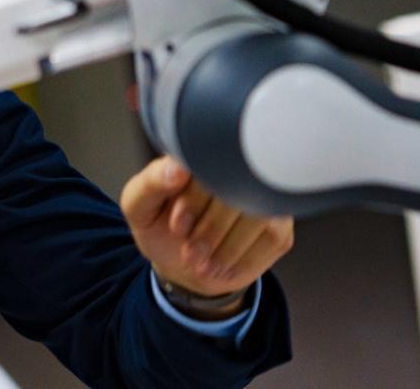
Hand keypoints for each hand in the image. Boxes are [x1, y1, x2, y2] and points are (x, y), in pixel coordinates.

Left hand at [120, 156, 293, 304]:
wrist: (181, 261)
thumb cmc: (160, 225)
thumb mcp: (140, 206)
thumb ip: (150, 183)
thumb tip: (177, 167)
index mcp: (202, 153)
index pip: (212, 165)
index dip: (195, 201)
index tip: (178, 226)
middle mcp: (239, 167)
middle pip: (240, 192)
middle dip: (211, 231)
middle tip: (189, 251)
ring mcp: (263, 194)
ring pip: (260, 216)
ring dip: (227, 248)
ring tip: (202, 262)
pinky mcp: (279, 223)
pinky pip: (274, 238)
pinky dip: (244, 259)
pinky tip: (222, 265)